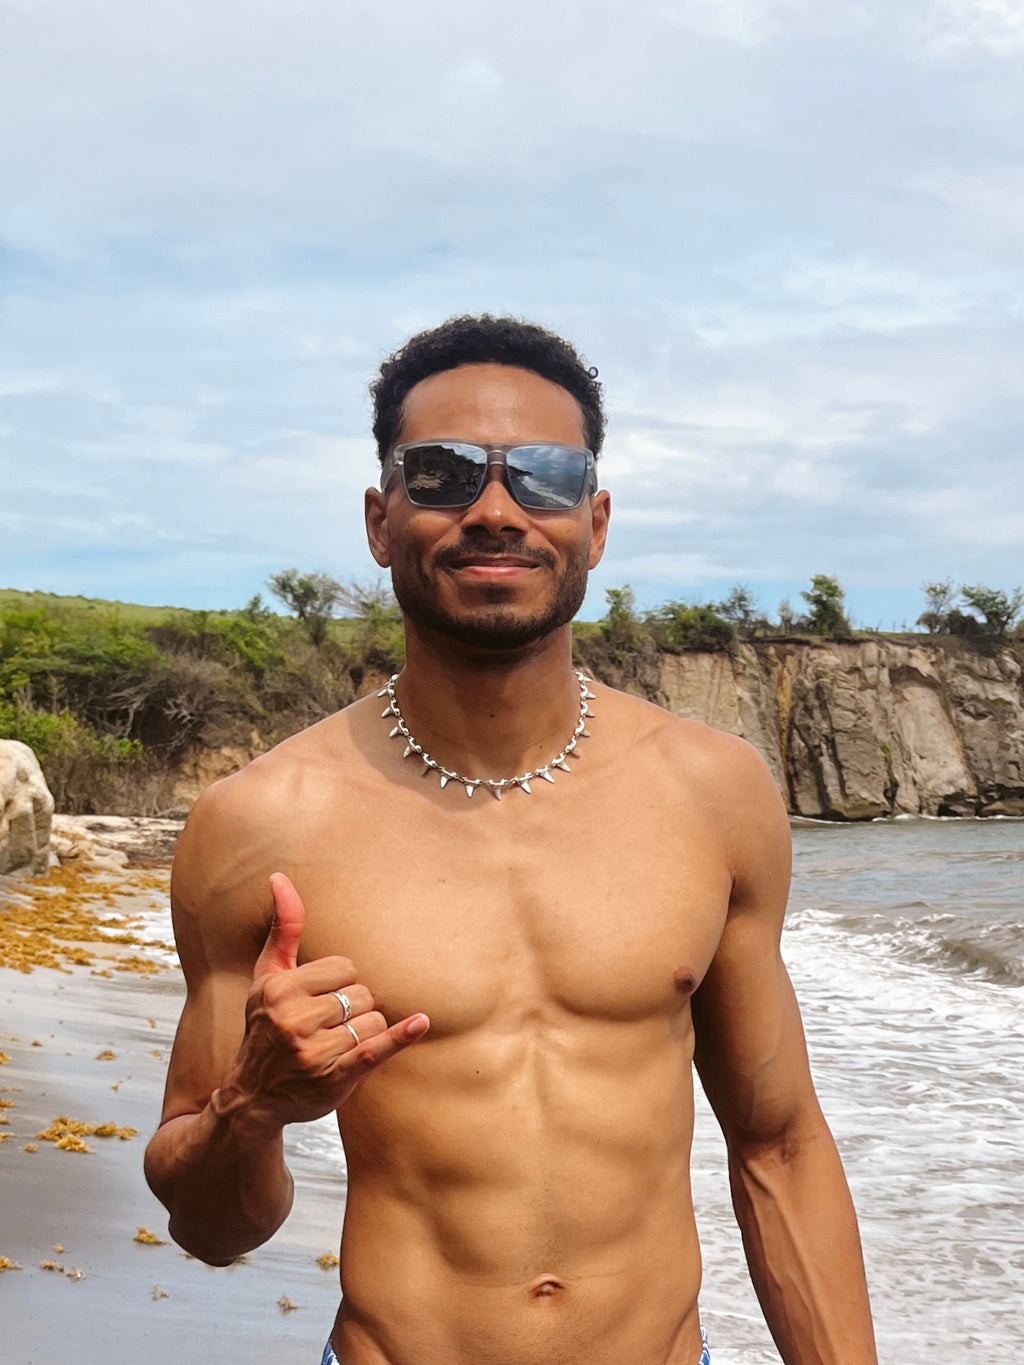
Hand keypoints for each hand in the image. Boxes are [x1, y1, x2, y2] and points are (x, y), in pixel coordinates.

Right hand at [217, 873, 428, 1131]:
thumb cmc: (265, 1027)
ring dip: (364, 1031)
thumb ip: (282, 928)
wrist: (252, 1098)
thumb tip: (280, 876)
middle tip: (326, 1027)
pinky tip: (420, 1023)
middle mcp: (293, 1019)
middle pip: (361, 993)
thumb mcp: (266, 977)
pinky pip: (376, 1048)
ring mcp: (314, 1051)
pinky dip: (401, 1036)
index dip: (340, 983)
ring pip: (373, 1019)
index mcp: (278, 989)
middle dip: (353, 1008)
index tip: (320, 1000)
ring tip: (335, 1045)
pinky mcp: (335, 1077)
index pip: (344, 967)